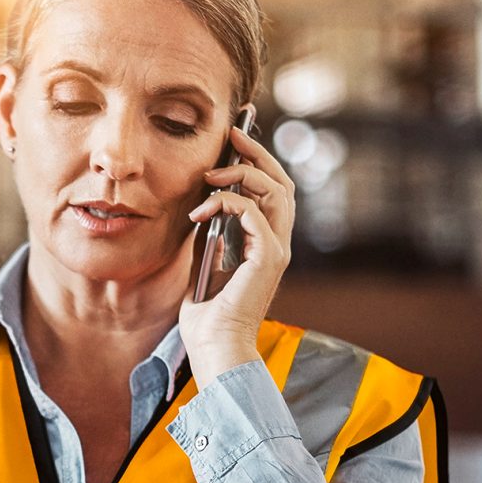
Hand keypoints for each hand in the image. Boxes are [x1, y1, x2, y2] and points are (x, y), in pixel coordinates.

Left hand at [179, 117, 295, 386]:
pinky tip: (201, 210)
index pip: (272, 193)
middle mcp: (278, 245)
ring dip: (242, 173)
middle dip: (256, 153)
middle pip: (281, 183)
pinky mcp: (268, 257)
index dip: (258, 163)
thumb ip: (208, 238)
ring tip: (212, 172)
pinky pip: (252, 211)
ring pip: (275, 190)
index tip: (235, 141)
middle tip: (231, 134)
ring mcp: (276, 250)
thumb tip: (201, 209)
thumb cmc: (206, 319)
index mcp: (266, 246)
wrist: (214, 348)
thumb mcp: (202, 267)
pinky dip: (225, 202)